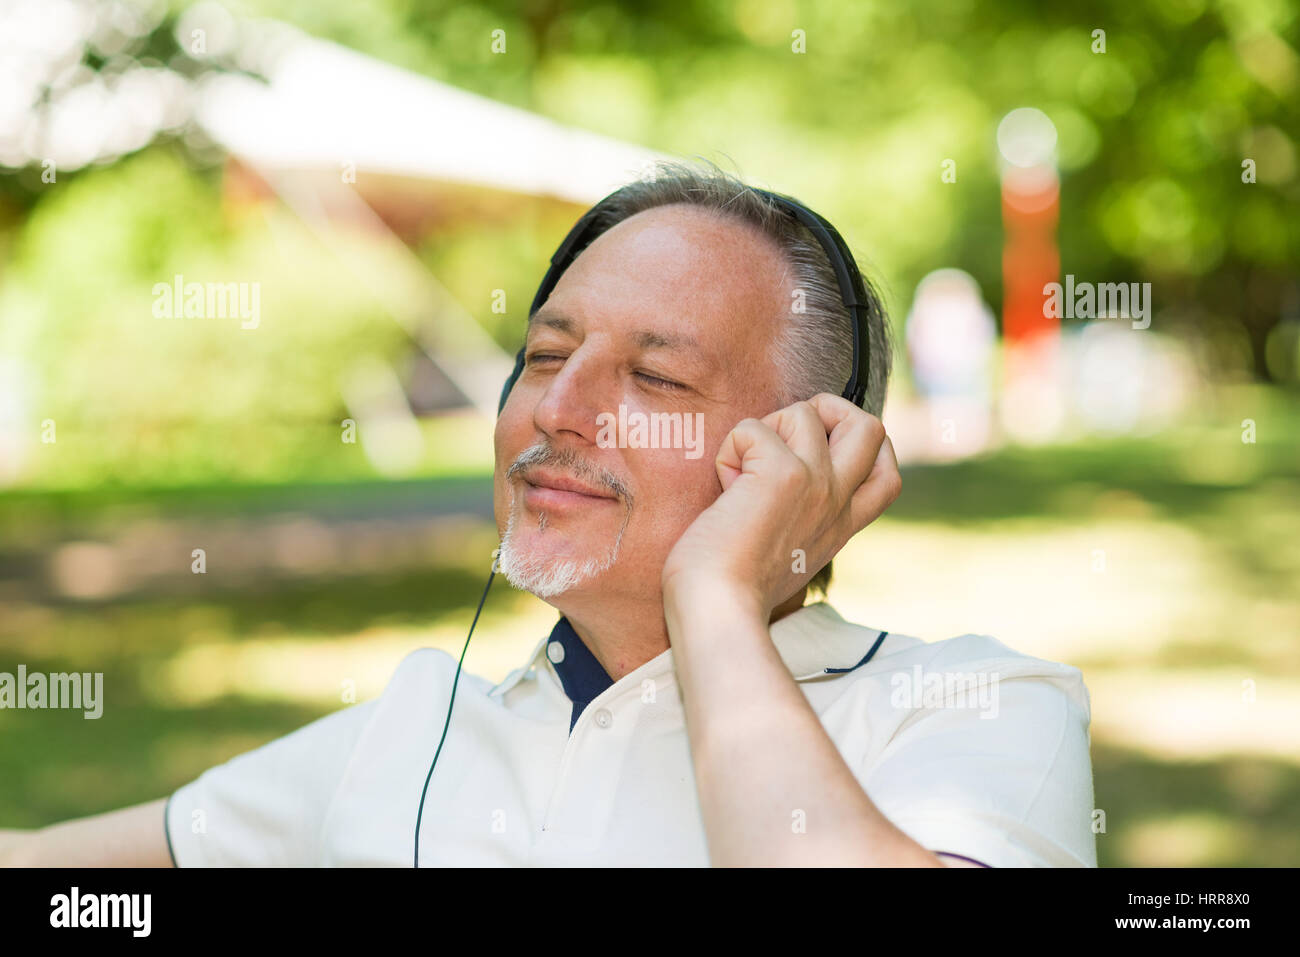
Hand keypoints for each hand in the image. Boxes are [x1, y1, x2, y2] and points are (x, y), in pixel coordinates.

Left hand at [660, 393, 899, 616]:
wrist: (719, 608)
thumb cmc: (735, 588)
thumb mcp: (789, 552)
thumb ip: (800, 519)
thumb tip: (773, 481)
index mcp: (841, 525)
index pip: (887, 473)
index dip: (865, 447)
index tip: (822, 452)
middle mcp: (838, 501)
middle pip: (871, 426)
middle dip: (829, 409)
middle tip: (785, 437)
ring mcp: (817, 484)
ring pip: (805, 413)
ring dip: (765, 429)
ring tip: (741, 469)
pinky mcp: (783, 474)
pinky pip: (754, 428)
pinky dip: (731, 448)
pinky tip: (724, 485)